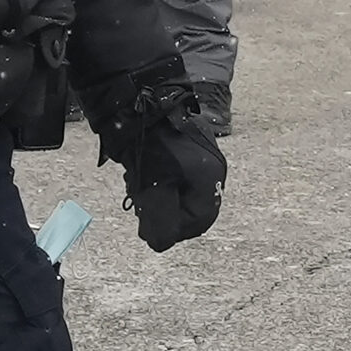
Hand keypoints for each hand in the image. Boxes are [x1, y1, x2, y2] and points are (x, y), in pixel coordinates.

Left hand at [120, 110, 227, 250]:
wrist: (144, 106)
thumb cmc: (153, 148)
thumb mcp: (155, 190)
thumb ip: (160, 222)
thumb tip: (160, 244)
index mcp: (210, 180)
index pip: (197, 222)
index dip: (172, 230)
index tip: (148, 227)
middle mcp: (212, 170)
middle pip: (191, 208)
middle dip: (164, 212)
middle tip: (141, 205)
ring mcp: (201, 159)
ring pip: (181, 193)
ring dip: (160, 197)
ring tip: (138, 187)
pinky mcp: (187, 150)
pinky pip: (177, 177)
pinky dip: (159, 182)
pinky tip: (142, 174)